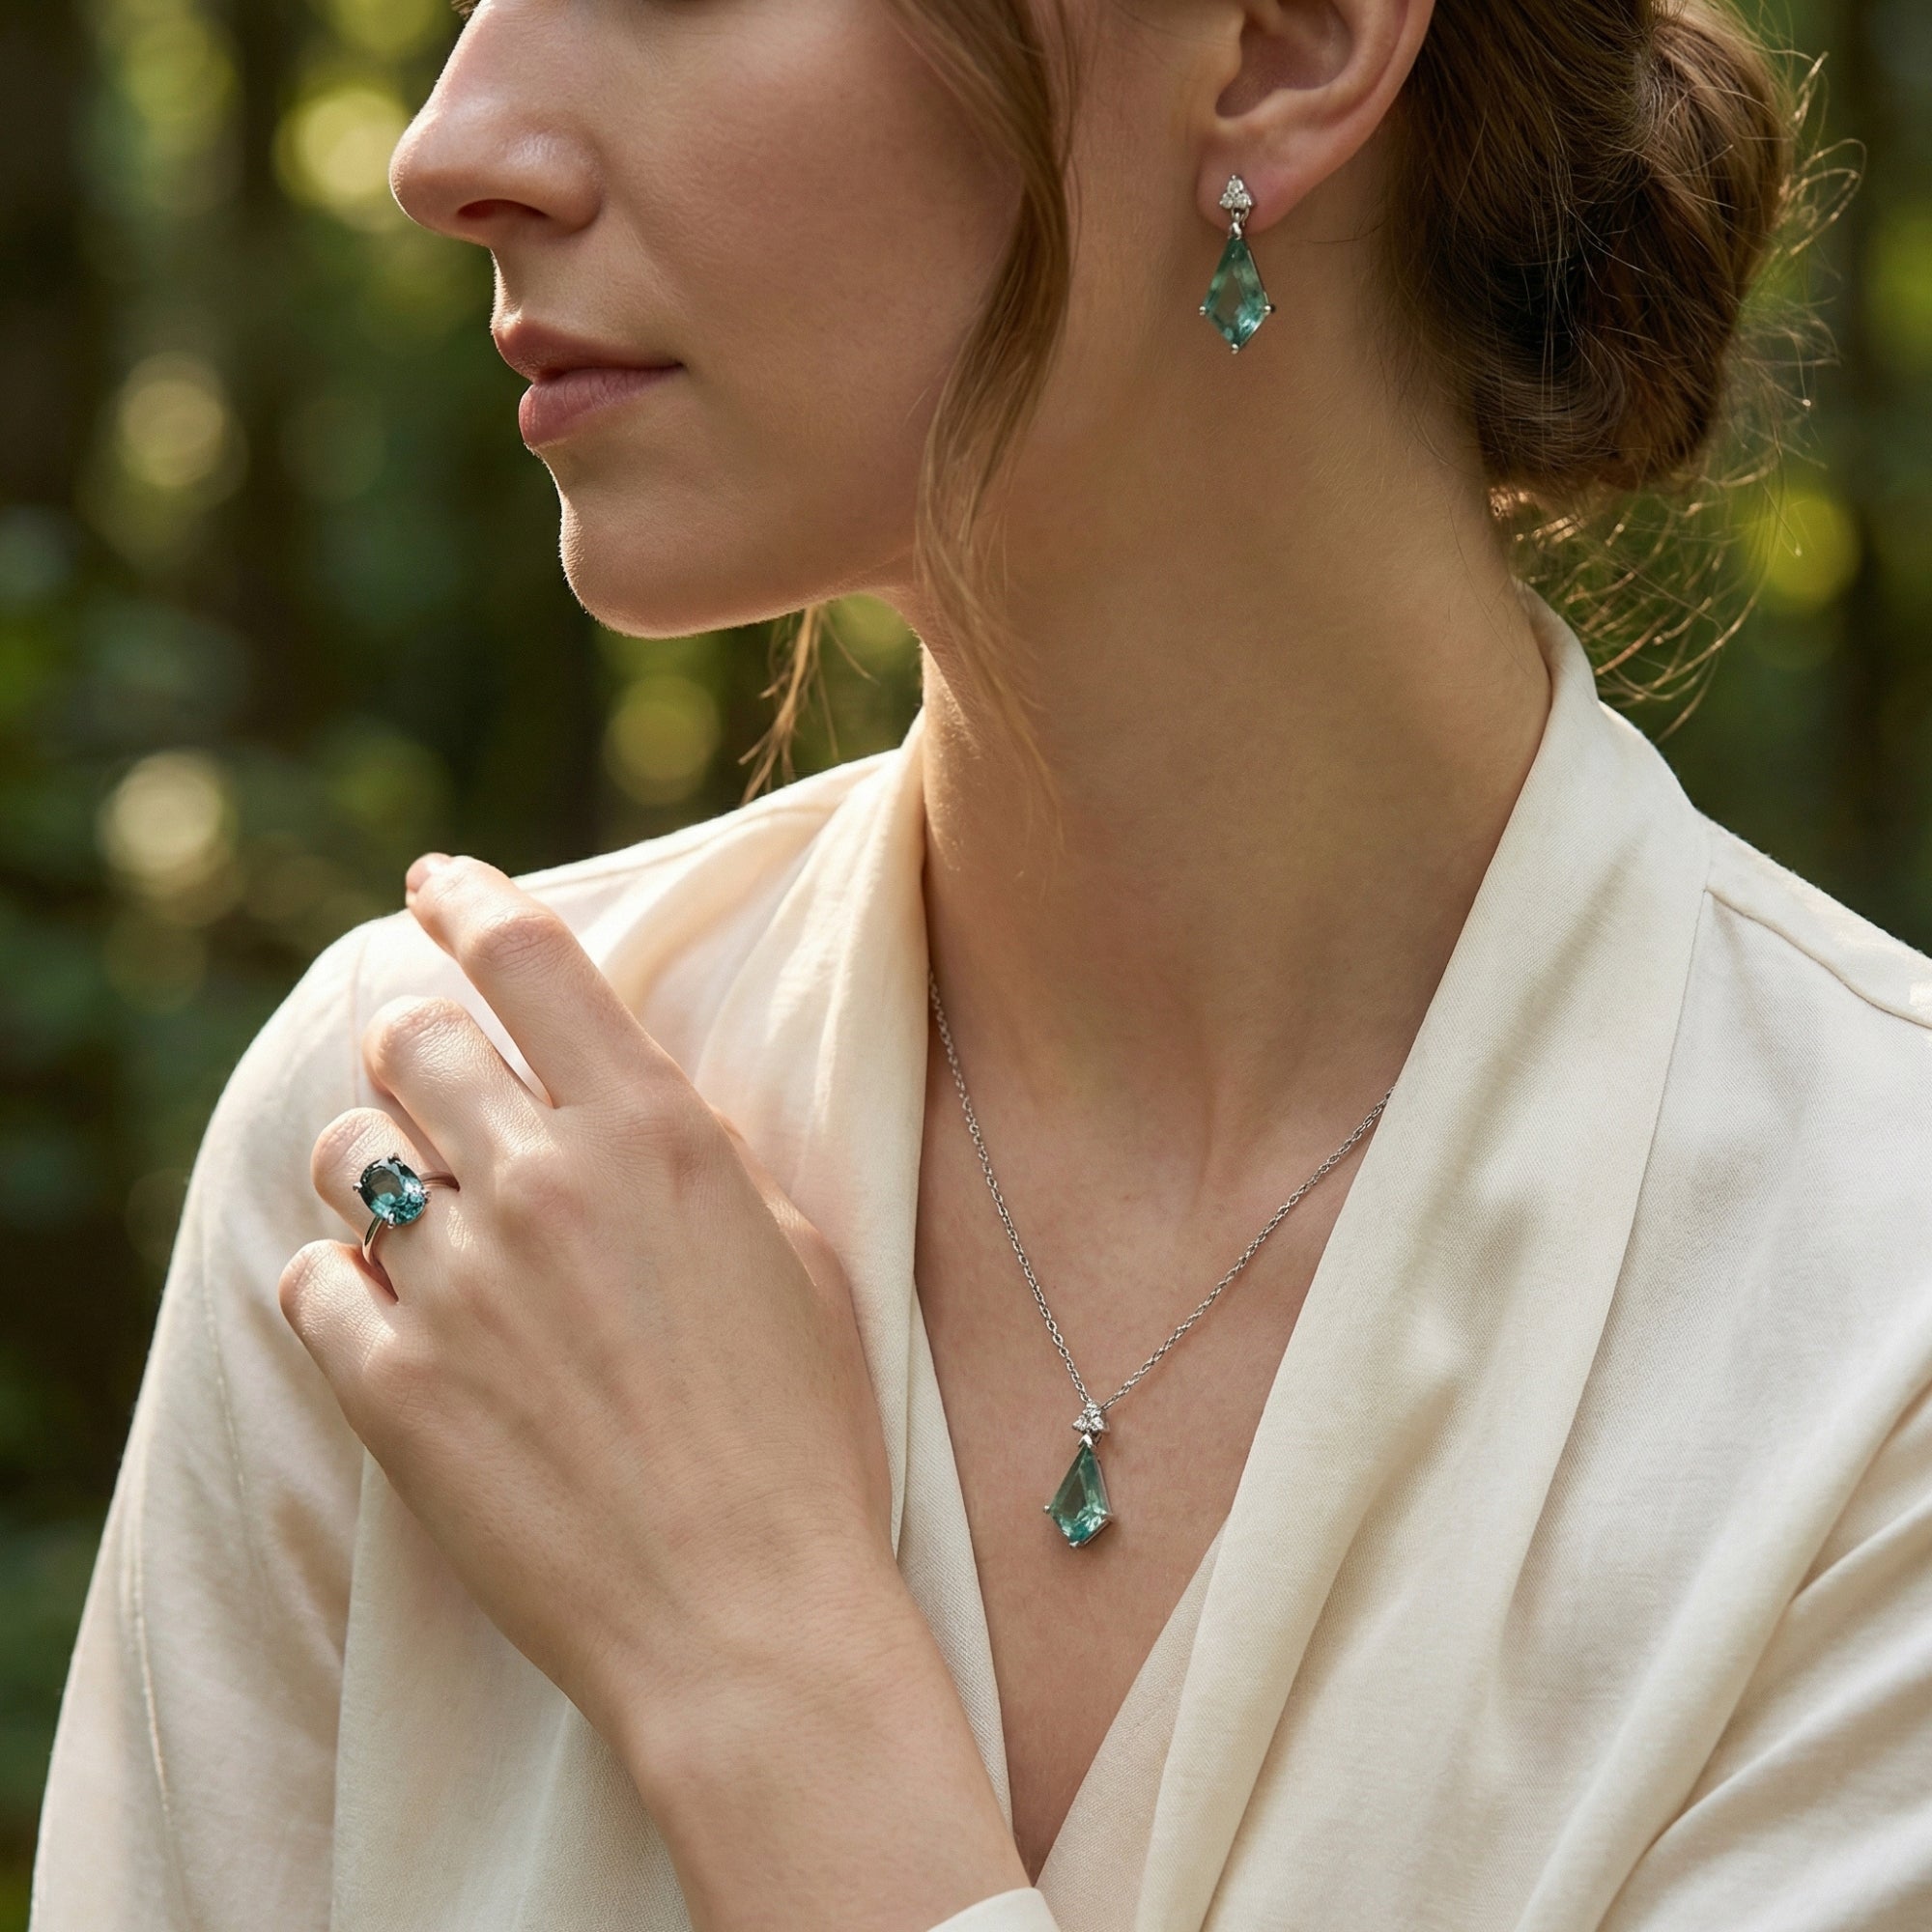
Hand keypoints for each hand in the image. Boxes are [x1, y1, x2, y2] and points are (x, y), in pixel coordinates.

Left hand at [278, 855, 1024, 1929]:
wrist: (747, 1612)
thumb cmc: (804, 1432)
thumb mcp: (793, 1253)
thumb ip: (697, 1158)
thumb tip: (619, 1106)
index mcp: (653, 1134)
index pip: (530, 960)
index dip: (471, 898)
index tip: (437, 883)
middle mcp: (542, 1183)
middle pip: (415, 1040)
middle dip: (420, 1049)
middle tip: (442, 1089)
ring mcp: (457, 1287)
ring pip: (346, 1155)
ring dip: (376, 1165)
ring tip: (420, 1218)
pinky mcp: (391, 1391)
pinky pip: (310, 1284)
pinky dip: (342, 1286)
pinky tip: (393, 1319)